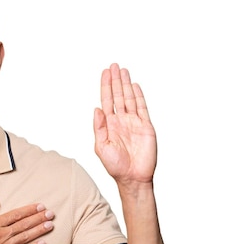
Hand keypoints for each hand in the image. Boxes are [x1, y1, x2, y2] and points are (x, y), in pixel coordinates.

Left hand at [93, 63, 156, 185]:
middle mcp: (121, 121)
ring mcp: (134, 122)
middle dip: (115, 80)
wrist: (133, 177)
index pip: (107, 100)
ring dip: (126, 84)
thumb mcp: (101, 147)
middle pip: (118, 95)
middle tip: (114, 65)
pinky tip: (134, 86)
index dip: (105, 86)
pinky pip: (142, 108)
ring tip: (123, 70)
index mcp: (109, 125)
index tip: (105, 73)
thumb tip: (96, 109)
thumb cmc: (116, 166)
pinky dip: (138, 96)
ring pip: (129, 98)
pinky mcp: (146, 126)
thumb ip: (99, 128)